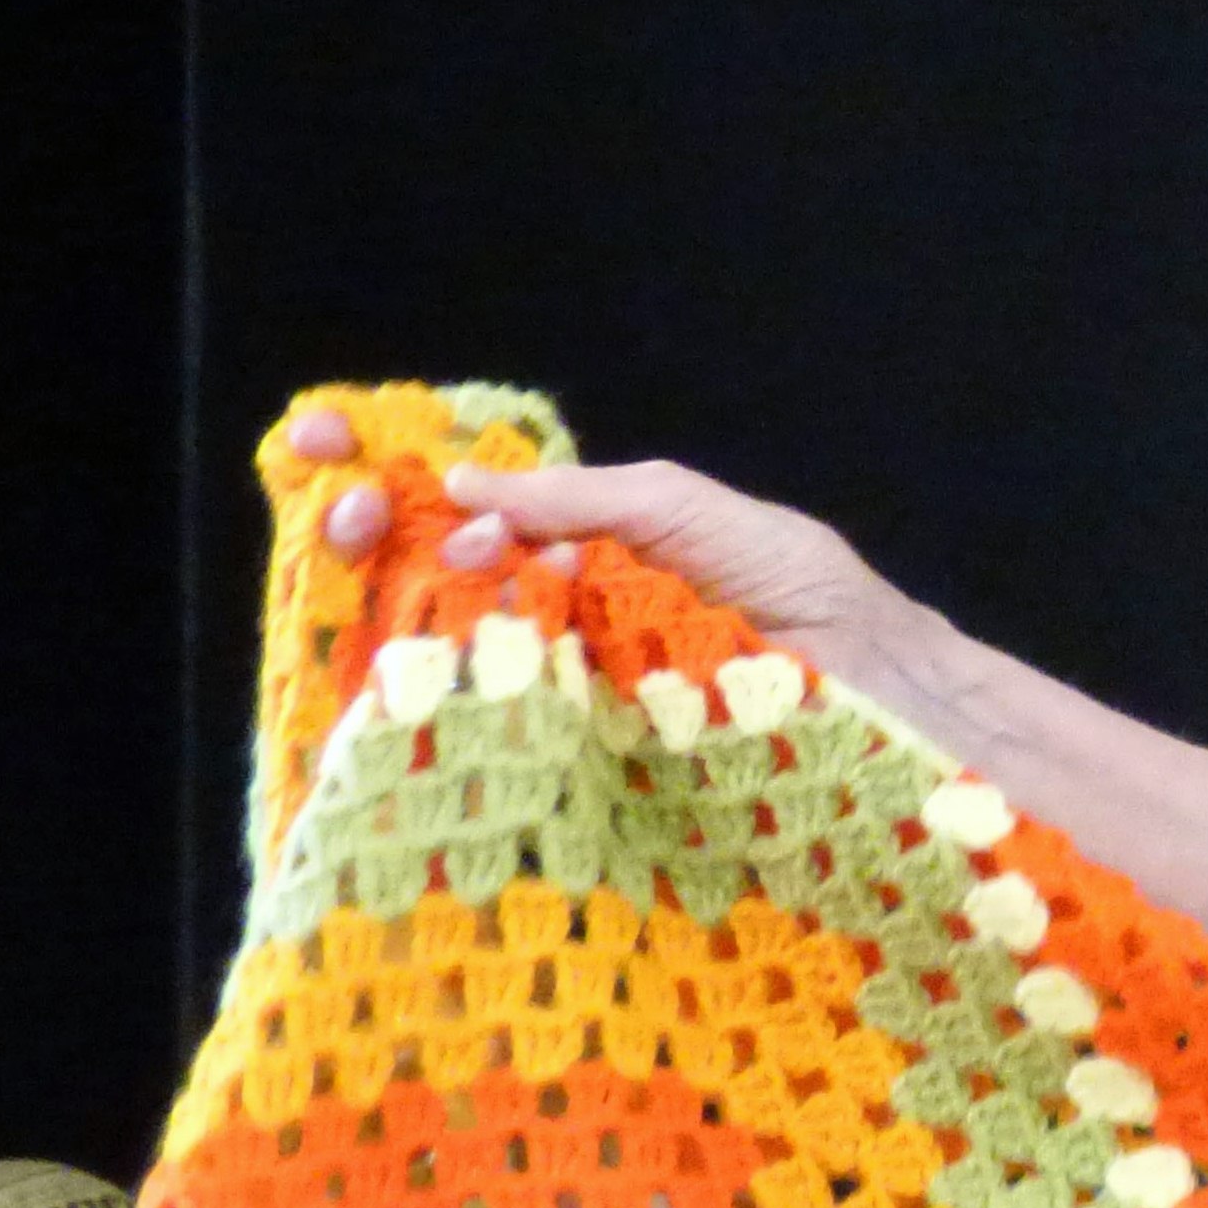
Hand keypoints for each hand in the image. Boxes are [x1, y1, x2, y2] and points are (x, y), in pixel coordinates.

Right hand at [285, 409, 932, 697]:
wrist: (889, 706)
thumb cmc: (811, 600)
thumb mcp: (701, 518)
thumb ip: (594, 496)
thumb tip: (469, 484)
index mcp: (585, 549)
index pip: (464, 503)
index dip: (388, 470)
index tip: (319, 437)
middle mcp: (556, 621)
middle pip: (429, 574)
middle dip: (370, 533)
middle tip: (344, 516)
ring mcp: (560, 696)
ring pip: (444, 654)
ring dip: (399, 610)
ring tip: (401, 566)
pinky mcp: (579, 769)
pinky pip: (491, 735)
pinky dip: (449, 704)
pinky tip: (427, 672)